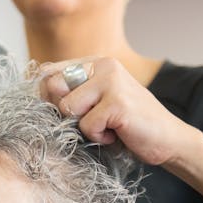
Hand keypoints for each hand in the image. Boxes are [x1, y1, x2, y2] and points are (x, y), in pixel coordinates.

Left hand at [39, 58, 194, 166]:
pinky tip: (117, 132)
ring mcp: (112, 81)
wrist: (167, 140)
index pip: (47, 72)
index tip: (66, 112)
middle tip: (89, 120)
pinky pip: (86, 125)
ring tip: (107, 126)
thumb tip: (34, 92)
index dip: (46, 97)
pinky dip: (99, 137)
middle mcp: (104, 65)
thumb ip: (70, 94)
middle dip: (63, 112)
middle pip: (52, 87)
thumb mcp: (94, 103)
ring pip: (68, 108)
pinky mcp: (118, 102)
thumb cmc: (126, 125)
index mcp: (95, 63)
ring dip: (84, 126)